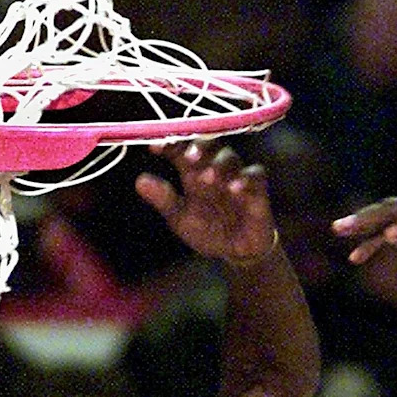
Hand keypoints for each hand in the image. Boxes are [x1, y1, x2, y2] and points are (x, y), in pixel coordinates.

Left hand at [135, 140, 277, 265]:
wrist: (237, 252)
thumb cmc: (208, 230)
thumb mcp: (180, 218)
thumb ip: (163, 199)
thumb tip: (139, 181)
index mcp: (192, 171)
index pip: (180, 148)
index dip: (168, 144)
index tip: (154, 148)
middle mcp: (213, 167)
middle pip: (208, 144)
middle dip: (198, 147)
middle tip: (188, 158)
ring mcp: (236, 175)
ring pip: (230, 157)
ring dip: (219, 165)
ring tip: (208, 179)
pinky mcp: (257, 188)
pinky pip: (255, 176)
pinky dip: (246, 179)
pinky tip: (235, 189)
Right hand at [332, 182, 396, 285]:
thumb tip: (390, 231)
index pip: (394, 209)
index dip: (365, 219)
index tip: (342, 227)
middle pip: (390, 208)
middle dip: (363, 223)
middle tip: (335, 229)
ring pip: (393, 215)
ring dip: (373, 234)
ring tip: (353, 256)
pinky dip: (387, 235)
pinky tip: (366, 251)